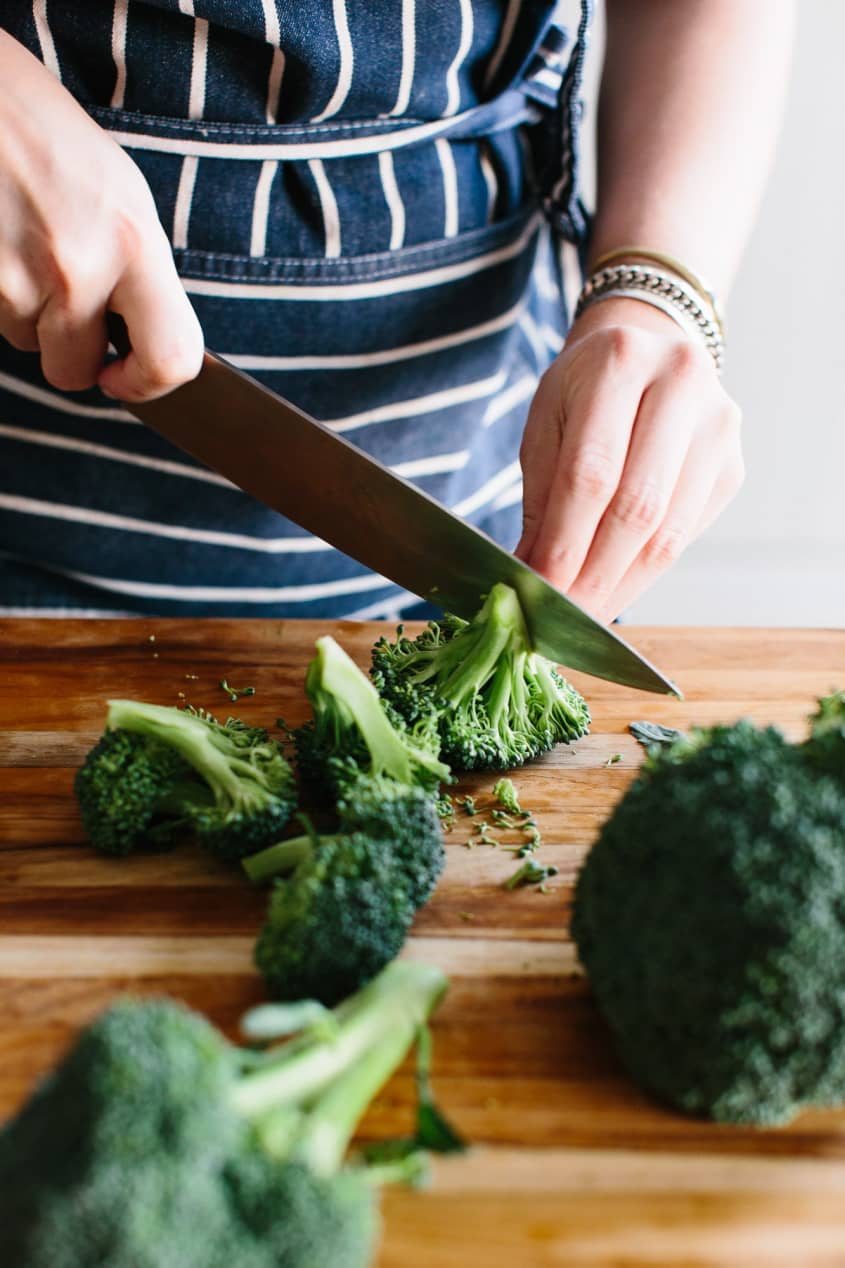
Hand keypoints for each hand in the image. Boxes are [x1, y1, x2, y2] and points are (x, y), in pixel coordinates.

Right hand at [0, 33, 201, 400]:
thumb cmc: (47, 138)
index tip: (126, 377)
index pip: (172, 359)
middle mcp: (79, 268)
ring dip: (25, 311)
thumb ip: (140, 276)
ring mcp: (16, 278)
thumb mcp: (121, 197)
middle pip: (76, 371)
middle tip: (62, 304)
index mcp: (134, 243)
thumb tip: (148, 349)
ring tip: (23, 243)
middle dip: (70, 353)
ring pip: (27, 343)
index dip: (149, 384)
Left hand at [516, 297, 743, 621]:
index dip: (565, 543)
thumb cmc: (584, 389)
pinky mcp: (732, 466)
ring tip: (584, 615)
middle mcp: (681, 386)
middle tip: (559, 618)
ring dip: (621, 585)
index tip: (538, 591)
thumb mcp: (547, 423)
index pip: (591, 474)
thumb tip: (529, 575)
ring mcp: (718, 427)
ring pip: (668, 531)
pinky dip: (646, 572)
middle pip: (636, 507)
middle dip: (593, 575)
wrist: (649, 347)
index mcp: (621, 362)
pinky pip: (687, 535)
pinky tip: (616, 591)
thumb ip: (541, 498)